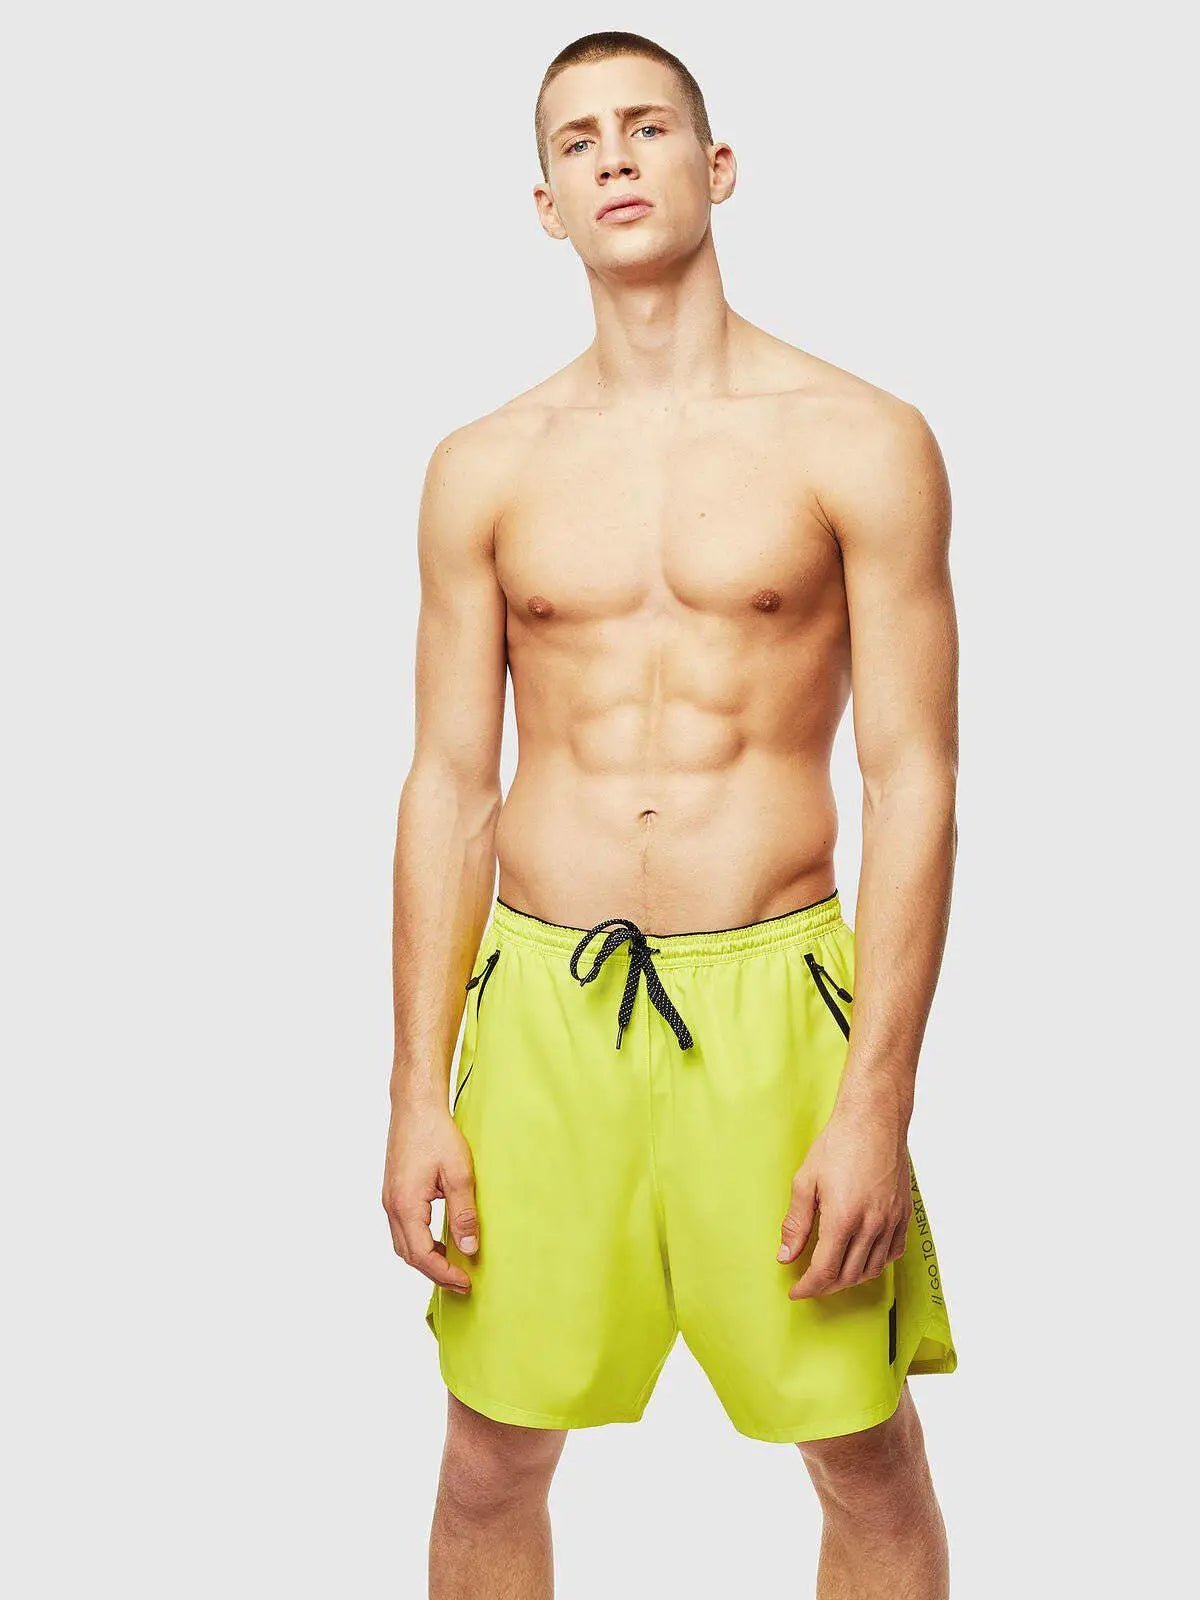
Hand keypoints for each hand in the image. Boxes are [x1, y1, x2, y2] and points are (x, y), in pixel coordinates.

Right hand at [382, 1095, 478, 1293]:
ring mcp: (390, 1199)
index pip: (422, 1256)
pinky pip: (403, 1228)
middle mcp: (392, 1206)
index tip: (466, 1281)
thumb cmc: (436, 1133)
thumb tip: (469, 1248)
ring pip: (403, 1243)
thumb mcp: (459, 1173)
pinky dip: (420, 1242)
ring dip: (426, 1258)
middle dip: (435, 1272)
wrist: (415, 1105)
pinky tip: (440, 1240)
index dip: (444, 1273)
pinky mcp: (394, 1192)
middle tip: (462, 1280)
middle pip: (409, 1255)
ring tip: (453, 1264)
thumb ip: (464, 1213)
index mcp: (406, 1205)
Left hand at [778, 1097, 911, 1298]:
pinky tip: (862, 1257)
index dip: (809, 1287)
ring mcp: (892, 1220)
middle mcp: (872, 1225)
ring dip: (851, 1278)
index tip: (796, 1292)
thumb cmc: (838, 1144)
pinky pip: (894, 1252)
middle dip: (827, 1286)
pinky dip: (876, 1263)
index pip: (825, 1270)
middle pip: (849, 1275)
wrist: (874, 1119)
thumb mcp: (805, 1181)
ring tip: (833, 1272)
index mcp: (843, 1218)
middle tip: (810, 1282)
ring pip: (873, 1269)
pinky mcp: (904, 1214)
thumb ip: (796, 1223)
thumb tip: (785, 1255)